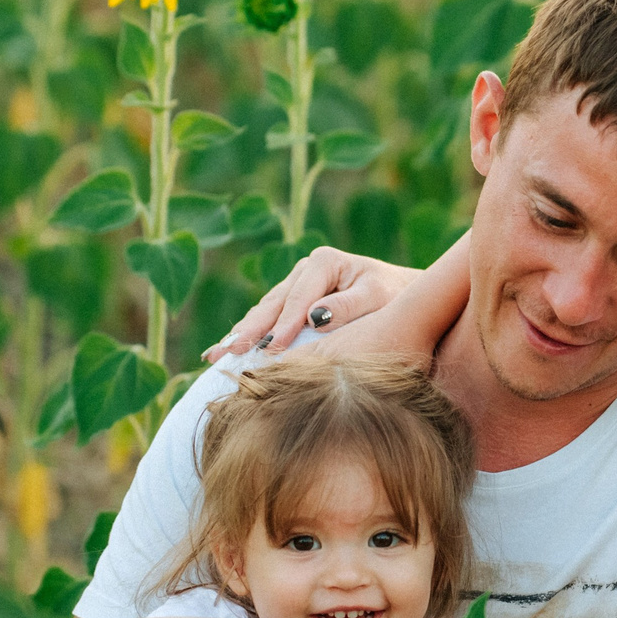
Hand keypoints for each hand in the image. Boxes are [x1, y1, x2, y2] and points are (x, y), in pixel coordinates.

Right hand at [202, 247, 418, 360]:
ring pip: (263, 311)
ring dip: (240, 333)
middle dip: (249, 329)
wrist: (400, 295)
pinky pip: (266, 319)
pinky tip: (222, 349)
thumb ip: (349, 306)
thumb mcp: (378, 298)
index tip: (270, 349)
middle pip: (272, 304)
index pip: (298, 299)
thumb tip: (314, 317)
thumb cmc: (393, 298)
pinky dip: (246, 334)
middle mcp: (304, 269)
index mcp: (324, 262)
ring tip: (216, 354)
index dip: (282, 325)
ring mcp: (294, 284)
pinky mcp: (290, 301)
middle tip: (228, 353)